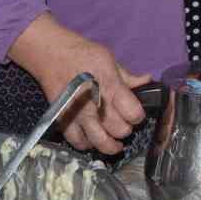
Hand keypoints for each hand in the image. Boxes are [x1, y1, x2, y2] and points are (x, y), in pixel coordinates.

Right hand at [7, 13, 150, 154]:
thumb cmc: (83, 54)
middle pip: (120, 131)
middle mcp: (96, 106)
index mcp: (111, 88)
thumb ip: (128, 76)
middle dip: (126, 129)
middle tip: (124, 123)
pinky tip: (93, 139)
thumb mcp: (110, 60)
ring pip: (101, 142)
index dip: (138, 115)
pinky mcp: (64, 121)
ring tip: (114, 140)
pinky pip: (78, 142)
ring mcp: (79, 116)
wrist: (52, 55)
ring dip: (111, 143)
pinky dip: (88, 145)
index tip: (136, 112)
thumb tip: (147, 81)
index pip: (134, 114)